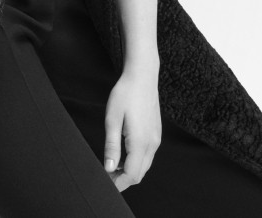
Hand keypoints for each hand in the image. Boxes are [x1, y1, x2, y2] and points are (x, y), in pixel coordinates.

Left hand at [103, 67, 161, 190]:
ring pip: (144, 165)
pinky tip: (122, 156)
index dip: (118, 183)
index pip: (132, 174)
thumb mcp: (112, 119)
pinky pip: (147, 155)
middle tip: (105, 178)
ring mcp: (156, 139)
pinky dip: (135, 162)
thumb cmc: (124, 95)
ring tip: (111, 169)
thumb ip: (111, 146)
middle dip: (123, 180)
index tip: (105, 184)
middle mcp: (152, 144)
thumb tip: (109, 168)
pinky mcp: (155, 134)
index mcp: (141, 142)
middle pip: (139, 173)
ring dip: (129, 171)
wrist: (142, 77)